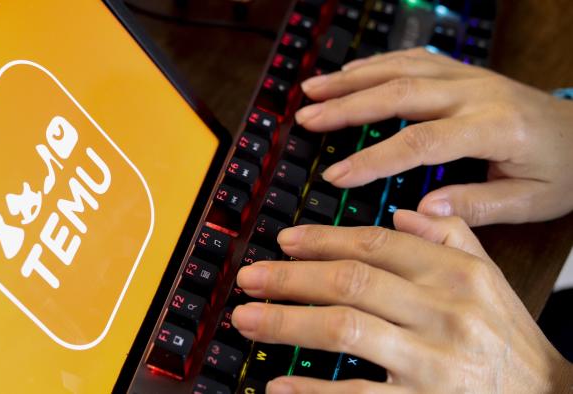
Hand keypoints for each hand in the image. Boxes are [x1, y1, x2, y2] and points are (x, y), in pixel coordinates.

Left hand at [231, 212, 572, 392]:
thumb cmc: (510, 340)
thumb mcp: (491, 278)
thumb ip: (450, 236)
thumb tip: (400, 212)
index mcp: (457, 273)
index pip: (376, 244)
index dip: (321, 239)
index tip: (284, 241)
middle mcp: (446, 311)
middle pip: (349, 281)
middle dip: (289, 278)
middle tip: (249, 278)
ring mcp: (434, 361)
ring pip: (343, 329)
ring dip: (285, 322)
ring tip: (247, 318)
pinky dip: (312, 390)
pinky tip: (278, 385)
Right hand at [295, 48, 572, 225]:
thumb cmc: (564, 170)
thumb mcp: (532, 200)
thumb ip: (477, 205)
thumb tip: (422, 209)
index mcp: (494, 127)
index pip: (421, 142)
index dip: (374, 159)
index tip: (336, 175)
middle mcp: (476, 93)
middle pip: (399, 93)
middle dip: (347, 106)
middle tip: (306, 117)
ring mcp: (468, 76)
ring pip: (400, 69)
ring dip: (352, 79)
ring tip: (312, 90)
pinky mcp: (463, 72)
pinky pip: (414, 59)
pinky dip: (376, 64)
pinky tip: (350, 74)